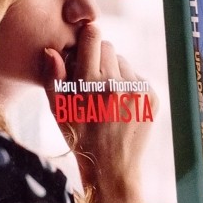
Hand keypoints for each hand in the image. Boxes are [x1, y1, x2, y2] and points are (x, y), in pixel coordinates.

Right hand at [43, 24, 155, 202]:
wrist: (112, 166)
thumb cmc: (79, 136)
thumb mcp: (58, 109)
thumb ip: (52, 77)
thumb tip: (51, 50)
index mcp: (91, 82)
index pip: (92, 36)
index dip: (86, 38)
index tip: (83, 46)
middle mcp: (116, 83)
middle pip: (108, 47)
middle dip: (98, 57)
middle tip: (91, 78)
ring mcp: (137, 90)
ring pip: (123, 61)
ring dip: (113, 71)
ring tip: (105, 95)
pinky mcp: (151, 98)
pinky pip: (136, 76)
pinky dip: (127, 84)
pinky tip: (119, 103)